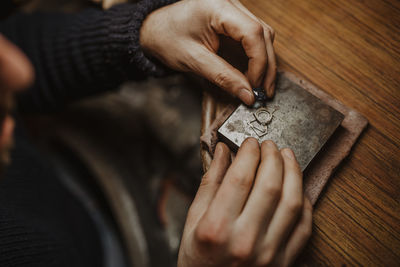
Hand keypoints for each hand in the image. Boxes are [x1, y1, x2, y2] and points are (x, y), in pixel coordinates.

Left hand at [140, 0, 276, 104]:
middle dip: (266, 66)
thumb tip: (247, 94)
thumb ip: (223, 77)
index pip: (252, 32)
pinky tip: (253, 75)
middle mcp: (230, 3)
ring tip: (259, 87)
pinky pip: (253, 38)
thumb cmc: (167, 39)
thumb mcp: (193, 60)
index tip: (254, 85)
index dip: (259, 62)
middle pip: (263, 33)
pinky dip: (256, 57)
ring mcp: (234, 10)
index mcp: (217, 7)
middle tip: (263, 92)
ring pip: (262, 35)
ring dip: (264, 62)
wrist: (154, 29)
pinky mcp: (233, 19)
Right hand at [178, 139, 311, 266]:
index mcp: (216, 228)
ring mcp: (269, 253)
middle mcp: (245, 240)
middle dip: (272, 156)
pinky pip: (303, 226)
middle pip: (270, 185)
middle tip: (269, 145)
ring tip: (286, 156)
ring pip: (292, 202)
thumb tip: (222, 151)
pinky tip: (296, 186)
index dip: (248, 153)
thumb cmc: (197, 259)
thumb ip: (209, 184)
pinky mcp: (284, 262)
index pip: (240, 177)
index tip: (249, 142)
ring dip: (293, 172)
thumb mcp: (192, 220)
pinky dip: (303, 201)